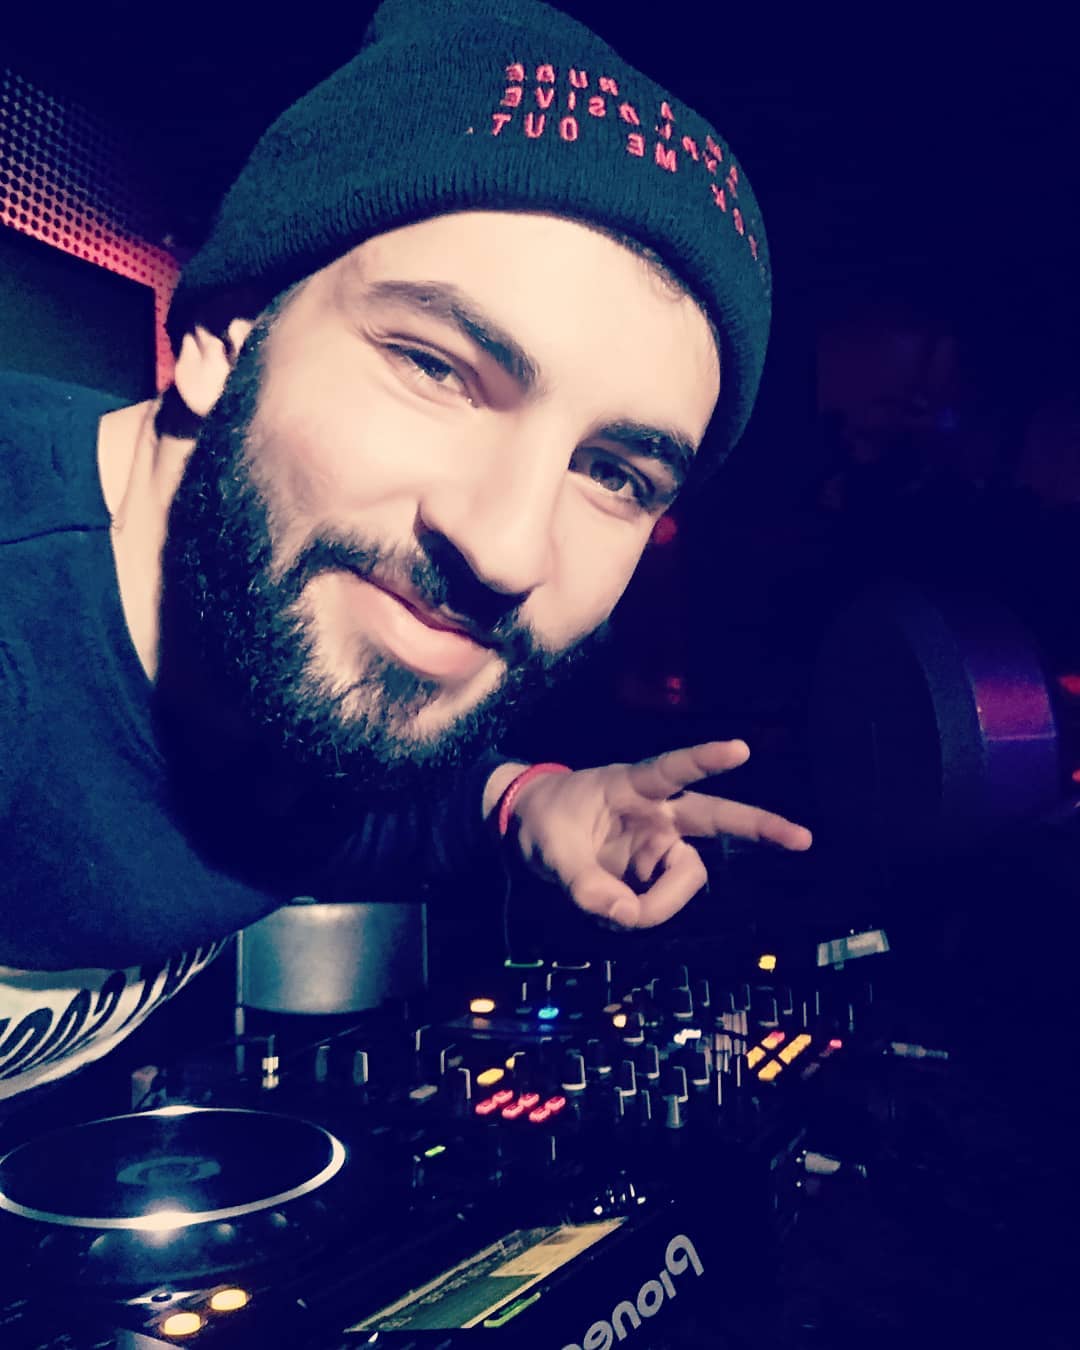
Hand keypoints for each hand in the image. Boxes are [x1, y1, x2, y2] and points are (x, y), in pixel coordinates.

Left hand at [508, 740, 811, 928]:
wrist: (529, 827)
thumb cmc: (543, 820)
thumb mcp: (549, 849)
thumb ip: (583, 883)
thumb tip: (624, 917)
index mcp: (631, 786)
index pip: (672, 770)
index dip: (705, 759)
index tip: (740, 748)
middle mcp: (656, 812)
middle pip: (716, 817)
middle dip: (760, 826)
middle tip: (803, 839)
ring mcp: (658, 842)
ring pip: (688, 874)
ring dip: (664, 903)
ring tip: (620, 917)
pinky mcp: (652, 870)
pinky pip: (663, 898)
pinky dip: (644, 913)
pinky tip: (615, 914)